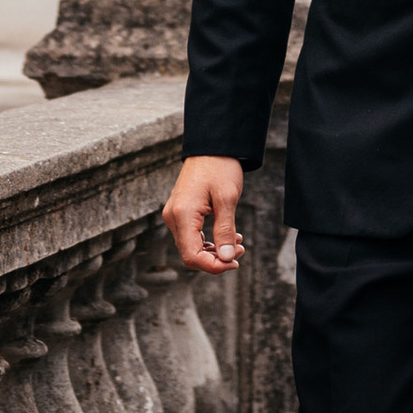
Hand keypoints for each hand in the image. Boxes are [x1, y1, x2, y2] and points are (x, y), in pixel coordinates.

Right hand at [162, 154, 245, 275]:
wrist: (212, 145)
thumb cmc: (220, 167)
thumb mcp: (227, 199)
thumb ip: (225, 231)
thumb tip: (226, 259)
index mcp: (182, 214)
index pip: (192, 255)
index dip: (213, 266)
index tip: (234, 263)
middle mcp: (173, 217)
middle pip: (190, 254)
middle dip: (216, 259)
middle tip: (240, 251)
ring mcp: (174, 215)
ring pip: (191, 247)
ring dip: (214, 251)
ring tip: (237, 244)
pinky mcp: (180, 212)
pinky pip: (191, 236)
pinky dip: (209, 241)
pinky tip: (228, 237)